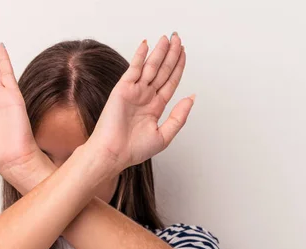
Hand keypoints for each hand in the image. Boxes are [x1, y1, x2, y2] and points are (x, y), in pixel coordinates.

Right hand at [86, 33, 193, 171]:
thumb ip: (179, 117)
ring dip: (159, 52)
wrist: (113, 154)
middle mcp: (145, 97)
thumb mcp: (164, 135)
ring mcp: (134, 92)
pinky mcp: (122, 89)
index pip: (170, 82)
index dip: (178, 67)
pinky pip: (133, 69)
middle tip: (178, 39)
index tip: (184, 53)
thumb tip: (192, 98)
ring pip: (151, 67)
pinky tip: (146, 44)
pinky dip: (140, 56)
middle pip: (162, 71)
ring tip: (168, 38)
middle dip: (171, 54)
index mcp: (155, 107)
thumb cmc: (133, 150)